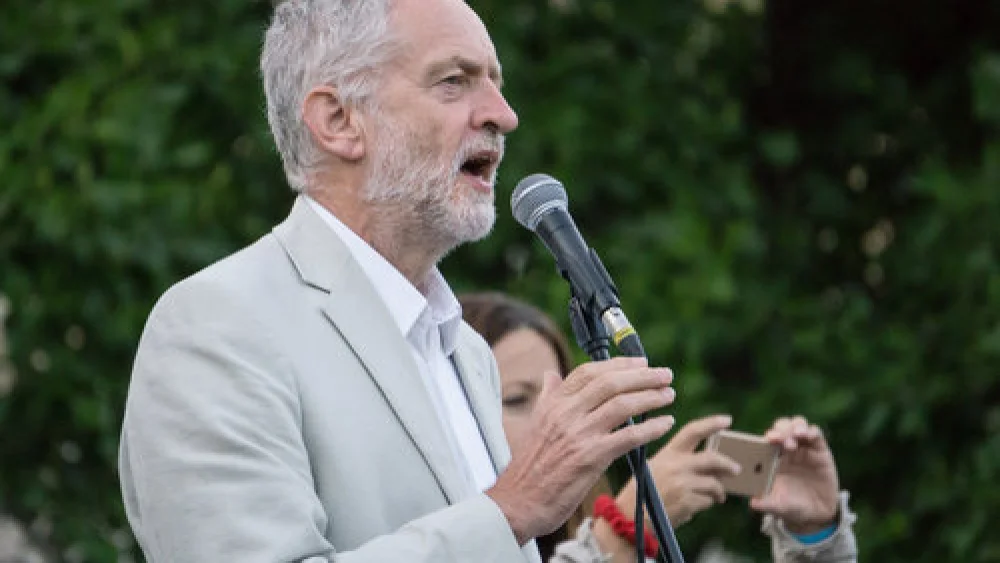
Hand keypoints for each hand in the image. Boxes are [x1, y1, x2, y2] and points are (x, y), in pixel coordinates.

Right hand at [486, 356, 675, 543]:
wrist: (518, 501)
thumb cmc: (529, 466)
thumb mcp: (536, 423)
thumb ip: (548, 396)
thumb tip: (550, 374)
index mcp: (553, 403)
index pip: (589, 372)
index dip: (619, 364)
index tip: (641, 362)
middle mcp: (566, 414)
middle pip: (610, 383)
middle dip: (642, 376)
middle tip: (664, 375)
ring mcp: (579, 435)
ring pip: (622, 405)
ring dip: (650, 397)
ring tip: (668, 395)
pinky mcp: (591, 458)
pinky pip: (628, 437)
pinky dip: (650, 428)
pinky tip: (664, 424)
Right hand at [616, 415, 739, 526]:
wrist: (631, 518)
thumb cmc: (644, 493)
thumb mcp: (656, 468)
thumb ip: (679, 463)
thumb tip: (710, 467)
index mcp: (668, 453)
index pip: (692, 431)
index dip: (711, 423)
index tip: (727, 420)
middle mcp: (677, 465)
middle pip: (713, 459)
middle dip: (728, 465)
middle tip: (736, 470)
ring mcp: (683, 483)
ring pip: (714, 484)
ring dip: (718, 492)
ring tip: (717, 497)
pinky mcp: (687, 501)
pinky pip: (707, 501)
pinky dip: (706, 504)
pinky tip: (697, 506)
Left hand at [750, 416, 839, 533]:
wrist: (815, 515)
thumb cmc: (791, 507)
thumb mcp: (778, 506)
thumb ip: (766, 504)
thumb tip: (753, 503)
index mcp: (772, 458)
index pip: (768, 439)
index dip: (767, 436)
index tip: (768, 439)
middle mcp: (787, 450)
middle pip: (782, 428)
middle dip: (781, 429)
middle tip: (780, 438)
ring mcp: (804, 448)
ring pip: (797, 426)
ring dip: (795, 427)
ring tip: (796, 436)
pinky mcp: (821, 451)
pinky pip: (816, 435)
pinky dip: (812, 431)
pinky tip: (808, 435)